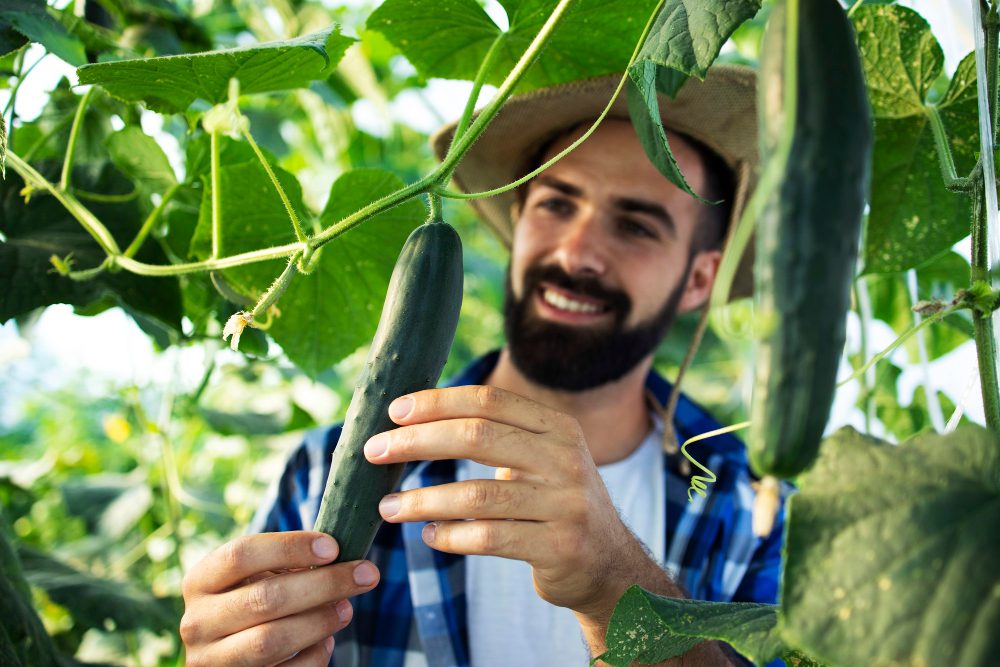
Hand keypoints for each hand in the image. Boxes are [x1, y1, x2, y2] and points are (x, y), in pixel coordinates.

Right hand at [180, 531, 379, 665]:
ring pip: (271, 640)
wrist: (227, 656)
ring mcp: (211, 661)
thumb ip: (286, 566)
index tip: (333, 547)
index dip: (290, 547)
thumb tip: (339, 556)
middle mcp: (197, 622)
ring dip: (319, 621)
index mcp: (201, 581)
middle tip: (365, 574)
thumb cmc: (252, 604)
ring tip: (346, 608)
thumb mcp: (254, 579)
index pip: (240, 555)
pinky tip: (326, 642)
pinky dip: (313, 656)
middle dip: (324, 584)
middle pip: (264, 598)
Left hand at [363, 385, 636, 617]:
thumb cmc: (556, 505)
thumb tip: (416, 419)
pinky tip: (429, 536)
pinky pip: (488, 539)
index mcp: (557, 428)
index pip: (488, 401)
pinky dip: (450, 537)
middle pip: (477, 437)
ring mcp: (566, 504)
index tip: (394, 412)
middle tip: (375, 452)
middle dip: (417, 442)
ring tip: (388, 507)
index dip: (437, 402)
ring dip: (422, 500)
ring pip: (476, 495)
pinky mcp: (559, 547)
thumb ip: (497, 436)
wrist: (610, 566)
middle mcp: (566, 459)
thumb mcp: (543, 459)